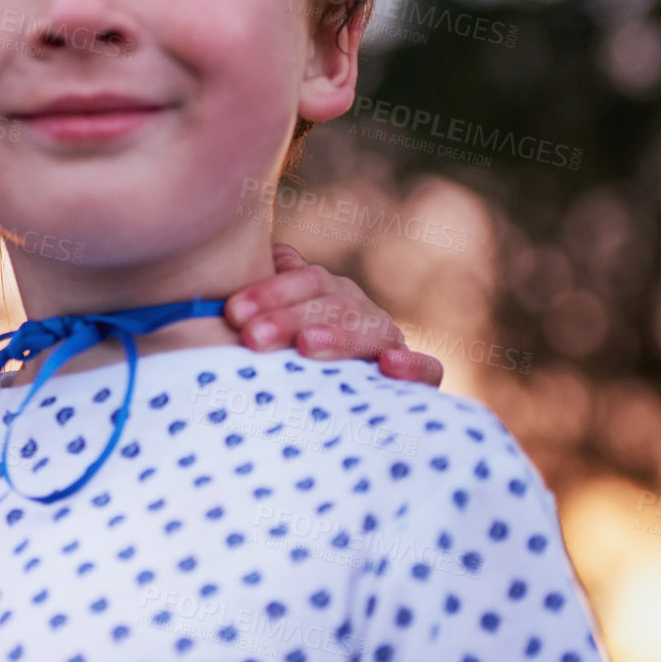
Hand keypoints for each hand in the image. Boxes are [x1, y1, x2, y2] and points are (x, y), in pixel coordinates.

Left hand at [223, 244, 442, 386]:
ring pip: (371, 330)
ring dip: (339, 337)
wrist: (332, 405)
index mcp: (328, 292)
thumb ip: (266, 292)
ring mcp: (389, 342)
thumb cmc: (285, 359)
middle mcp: (360, 311)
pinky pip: (428, 369)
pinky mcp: (417, 378)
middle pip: (331, 304)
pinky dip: (413, 366)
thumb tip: (262, 256)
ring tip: (305, 346)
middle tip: (251, 337)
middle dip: (288, 319)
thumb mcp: (272, 323)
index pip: (305, 280)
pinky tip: (388, 366)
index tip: (233, 313)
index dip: (270, 292)